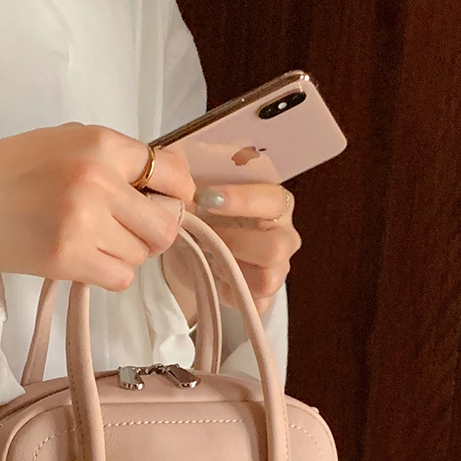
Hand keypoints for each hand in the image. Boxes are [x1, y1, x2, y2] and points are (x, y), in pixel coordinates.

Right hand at [0, 123, 194, 290]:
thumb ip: (119, 159)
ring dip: (125, 253)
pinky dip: (110, 272)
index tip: (170, 203)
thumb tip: (172, 182)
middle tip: (131, 231)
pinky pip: (120, 277)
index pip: (171, 173)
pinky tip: (87, 258)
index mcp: (102, 144)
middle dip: (154, 232)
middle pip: (165, 225)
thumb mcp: (72, 142)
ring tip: (95, 240)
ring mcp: (85, 222)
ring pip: (141, 255)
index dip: (179, 194)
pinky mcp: (70, 258)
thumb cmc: (19, 170)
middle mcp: (100, 181)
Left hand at [162, 182, 301, 315]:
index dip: (241, 200)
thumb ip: (193, 169)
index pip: (272, 198)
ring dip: (232, 269)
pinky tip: (215, 279)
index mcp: (275, 202)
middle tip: (203, 236)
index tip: (205, 198)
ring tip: (209, 257)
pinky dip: (232, 294)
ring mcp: (278, 269)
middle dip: (233, 242)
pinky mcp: (265, 297)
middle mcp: (284, 235)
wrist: (195, 249)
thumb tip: (175, 156)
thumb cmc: (205, 213)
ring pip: (268, 278)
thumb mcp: (198, 186)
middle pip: (275, 246)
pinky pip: (257, 304)